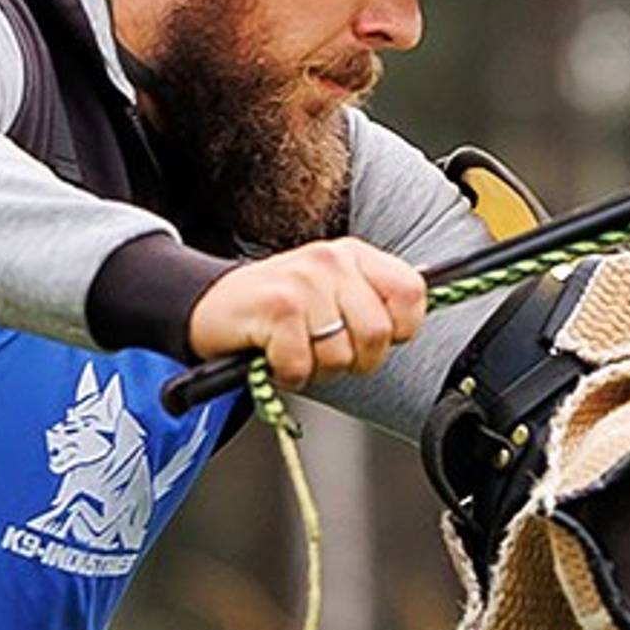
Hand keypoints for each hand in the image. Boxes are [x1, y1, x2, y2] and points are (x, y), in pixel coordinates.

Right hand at [184, 241, 428, 389]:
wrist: (212, 305)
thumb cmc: (279, 309)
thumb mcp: (334, 293)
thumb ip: (375, 301)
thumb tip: (417, 314)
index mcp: (354, 255)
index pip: (411, 293)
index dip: (401, 329)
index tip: (370, 336)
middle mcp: (331, 261)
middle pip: (379, 335)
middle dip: (355, 361)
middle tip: (324, 351)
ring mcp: (304, 282)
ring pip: (341, 356)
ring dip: (316, 369)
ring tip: (295, 350)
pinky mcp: (277, 308)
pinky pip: (302, 365)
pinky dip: (287, 374)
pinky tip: (274, 355)